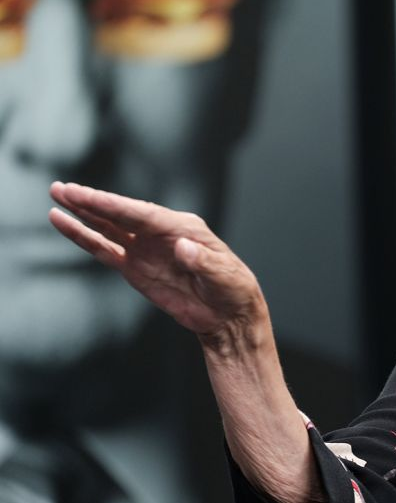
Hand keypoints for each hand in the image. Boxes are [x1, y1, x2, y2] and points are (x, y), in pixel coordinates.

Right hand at [48, 182, 267, 343]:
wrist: (228, 315)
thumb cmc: (232, 289)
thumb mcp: (224, 275)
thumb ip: (202, 261)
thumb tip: (184, 248)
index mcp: (184, 227)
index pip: (143, 213)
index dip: (114, 206)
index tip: (88, 197)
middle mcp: (161, 233)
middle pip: (121, 214)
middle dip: (92, 202)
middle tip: (61, 188)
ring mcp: (145, 249)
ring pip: (108, 227)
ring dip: (82, 213)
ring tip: (57, 195)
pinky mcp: (135, 268)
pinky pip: (105, 250)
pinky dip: (84, 237)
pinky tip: (65, 223)